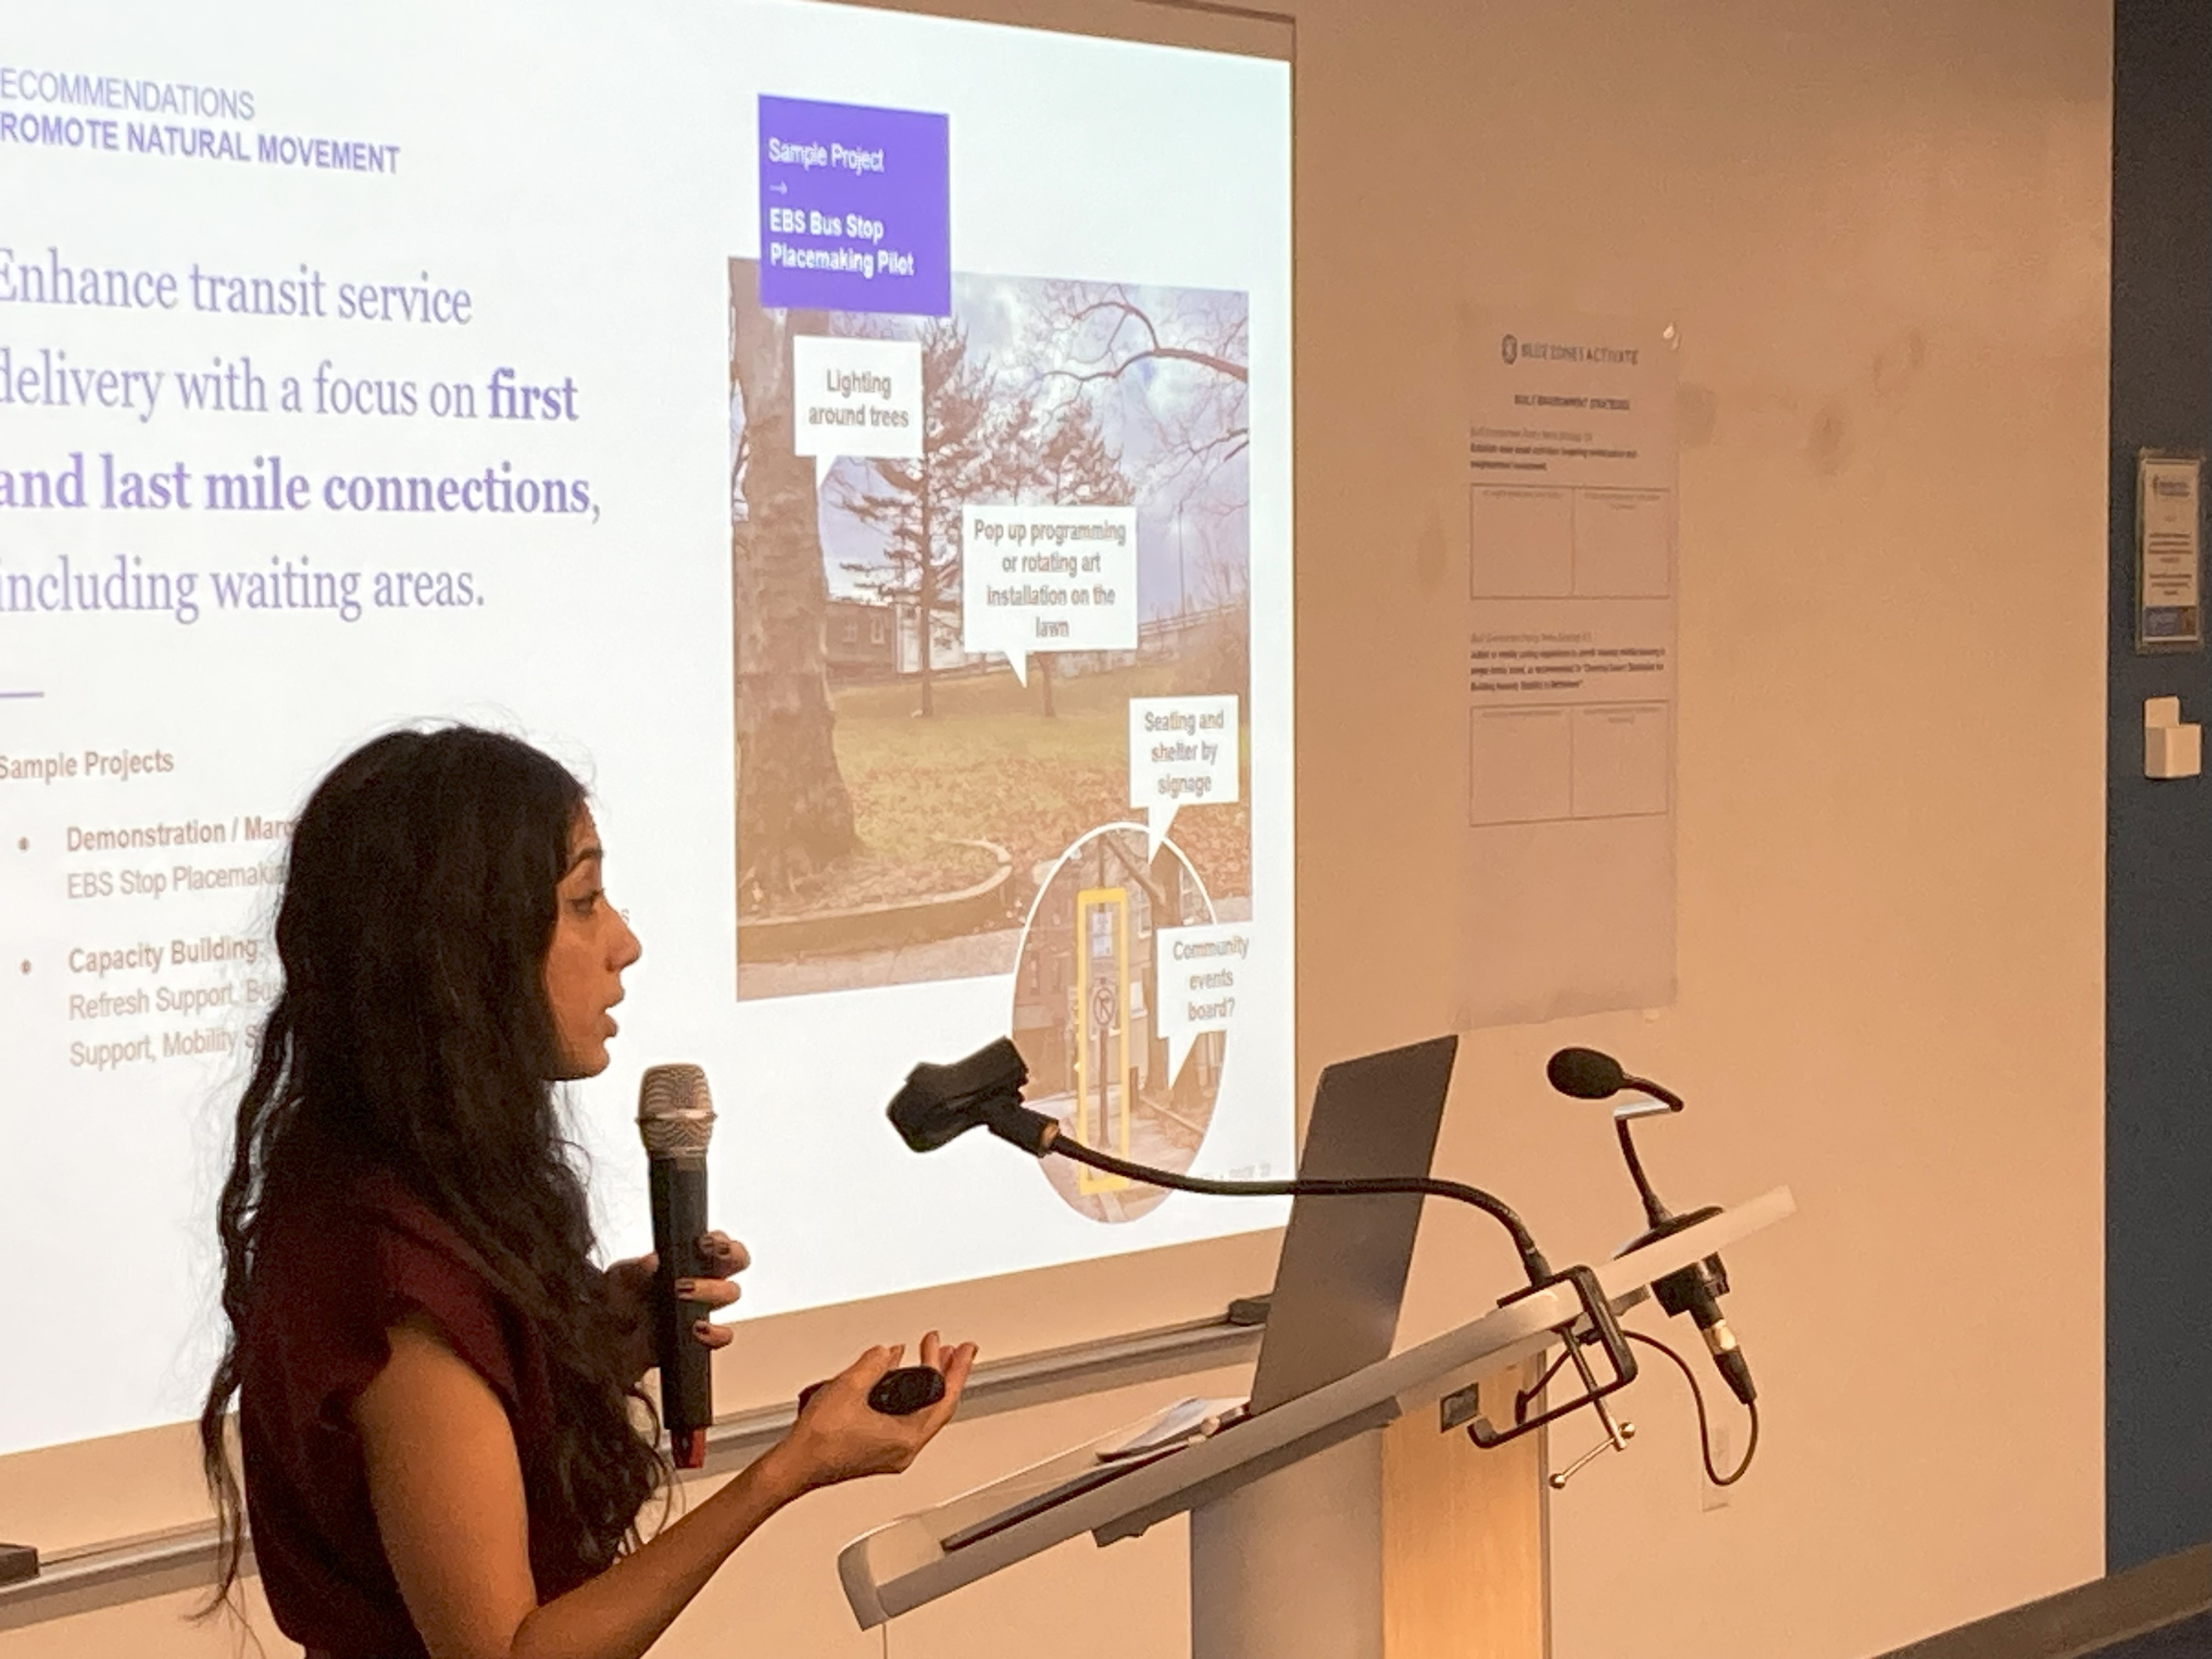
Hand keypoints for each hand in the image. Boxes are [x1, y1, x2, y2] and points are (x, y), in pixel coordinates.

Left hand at [604, 1231, 750, 1381]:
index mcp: (687, 1261)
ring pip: (732, 1292)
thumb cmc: (617, 1302)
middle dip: (729, 1255)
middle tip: (705, 1255)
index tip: (702, 1243)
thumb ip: (631, 1270)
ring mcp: (704, 1308)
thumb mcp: (617, 1281)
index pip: (719, 1242)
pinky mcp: (701, 1337)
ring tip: (682, 1293)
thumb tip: (651, 1260)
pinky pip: (723, 1335)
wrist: (609, 1340)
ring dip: (712, 1290)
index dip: (720, 1239)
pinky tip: (696, 1329)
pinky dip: (715, 1332)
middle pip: (738, 1260)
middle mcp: (702, 1280)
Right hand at [767, 1332, 975, 1496]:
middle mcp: (904, 1450)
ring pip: (921, 1413)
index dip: (958, 1370)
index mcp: (906, 1439)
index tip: (966, 1350)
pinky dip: (908, 1395)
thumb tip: (887, 1353)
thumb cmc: (818, 1440)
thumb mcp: (849, 1386)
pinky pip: (904, 1419)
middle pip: (937, 1406)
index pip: (945, 1400)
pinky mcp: (878, 1451)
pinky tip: (896, 1377)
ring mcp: (892, 1453)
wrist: (794, 1466)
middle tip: (952, 1349)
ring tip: (930, 1357)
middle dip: (945, 1372)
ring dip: (926, 1382)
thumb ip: (874, 1364)